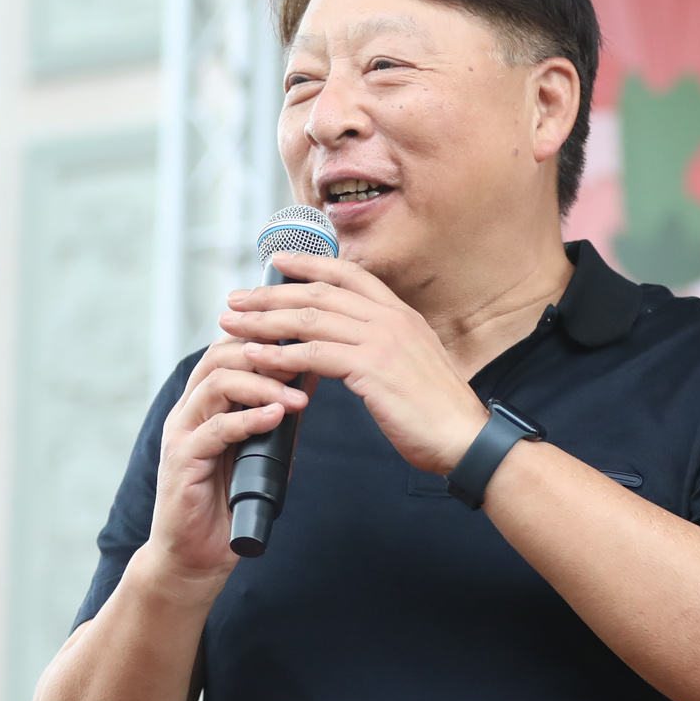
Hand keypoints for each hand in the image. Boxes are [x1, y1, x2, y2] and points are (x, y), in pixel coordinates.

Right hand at [138, 336, 308, 589]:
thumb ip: (280, 414)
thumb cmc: (229, 502)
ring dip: (261, 385)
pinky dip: (247, 419)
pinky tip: (276, 418)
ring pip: (216, 384)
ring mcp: (181, 433)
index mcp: (205, 402)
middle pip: (220, 355)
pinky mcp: (181, 461)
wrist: (195, 556)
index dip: (266, 338)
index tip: (306, 342)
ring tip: (296, 398)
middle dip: (265, 353)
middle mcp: (189, 410)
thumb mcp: (263, 449)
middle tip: (306, 362)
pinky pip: (214, 429)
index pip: (229, 348)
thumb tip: (311, 376)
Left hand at [217, 253, 490, 474]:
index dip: (309, 264)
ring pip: (310, 319)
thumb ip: (381, 347)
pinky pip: (315, 354)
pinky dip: (280, 354)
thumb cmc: (438, 412)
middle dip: (271, 294)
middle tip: (236, 299)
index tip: (277, 261)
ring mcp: (383, 340)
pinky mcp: (373, 367)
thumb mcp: (411, 364)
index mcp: (400, 314)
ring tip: (233, 325)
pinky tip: (256, 356)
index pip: (348, 274)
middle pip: (319, 293)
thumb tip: (348, 347)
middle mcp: (391, 318)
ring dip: (265, 321)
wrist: (466, 439)